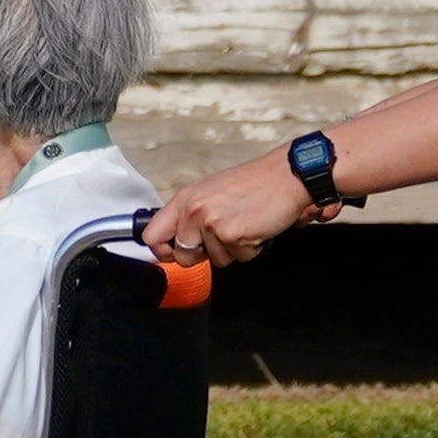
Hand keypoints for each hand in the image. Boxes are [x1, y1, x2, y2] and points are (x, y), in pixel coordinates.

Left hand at [146, 150, 320, 268]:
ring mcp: (211, 223)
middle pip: (182, 256)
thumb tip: (177, 243)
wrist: (285, 177)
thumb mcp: (211, 193)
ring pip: (215, 260)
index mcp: (184, 199)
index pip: (152, 236)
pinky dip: (250, 249)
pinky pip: (238, 258)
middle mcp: (193, 210)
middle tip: (224, 235)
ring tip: (244, 224)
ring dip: (232, 249)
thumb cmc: (253, 185)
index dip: (164, 251)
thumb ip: (190, 216)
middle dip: (204, 255)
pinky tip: (255, 228)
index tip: (175, 253)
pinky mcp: (232, 235)